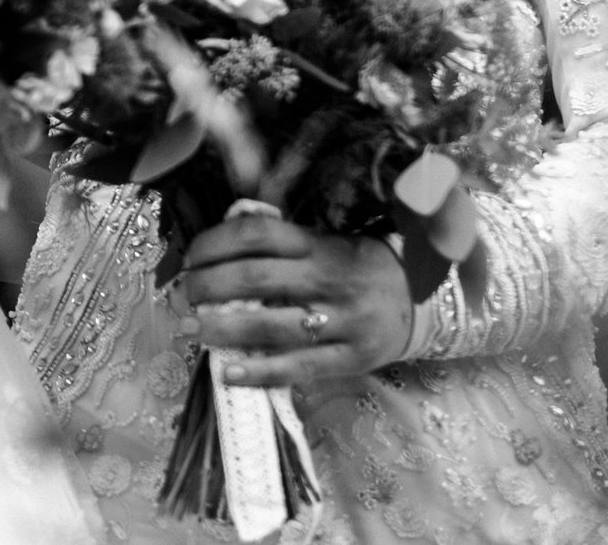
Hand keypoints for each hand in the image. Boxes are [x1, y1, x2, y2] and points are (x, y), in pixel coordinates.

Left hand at [178, 212, 414, 387]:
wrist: (424, 300)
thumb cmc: (358, 268)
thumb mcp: (327, 242)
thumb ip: (282, 241)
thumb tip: (221, 239)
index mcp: (319, 244)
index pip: (257, 234)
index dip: (214, 243)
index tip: (190, 256)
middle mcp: (330, 278)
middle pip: (256, 277)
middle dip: (208, 285)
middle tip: (183, 294)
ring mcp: (343, 321)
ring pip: (272, 325)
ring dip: (223, 328)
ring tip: (191, 329)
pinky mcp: (352, 358)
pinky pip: (301, 367)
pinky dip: (261, 372)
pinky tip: (228, 373)